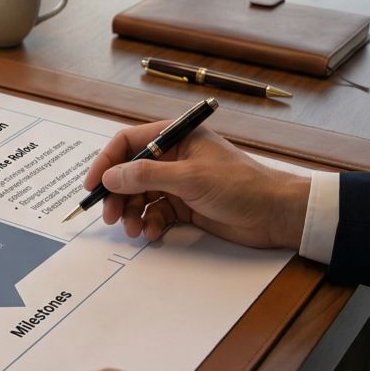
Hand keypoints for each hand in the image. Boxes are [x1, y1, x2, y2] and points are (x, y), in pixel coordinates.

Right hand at [84, 122, 309, 248]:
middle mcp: (173, 157)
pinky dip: (150, 223)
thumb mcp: (190, 177)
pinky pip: (155, 212)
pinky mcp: (185, 204)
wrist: (275, 214)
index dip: (107, 162)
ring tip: (134, 230)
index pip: (128, 142)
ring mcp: (178, 181)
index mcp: (175, 137)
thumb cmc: (240, 185)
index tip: (93, 186)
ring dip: (132, 213)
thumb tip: (111, 175)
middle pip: (130, 172)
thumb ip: (147, 175)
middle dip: (118, 195)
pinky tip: (153, 233)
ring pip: (140, 195)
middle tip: (110, 217)